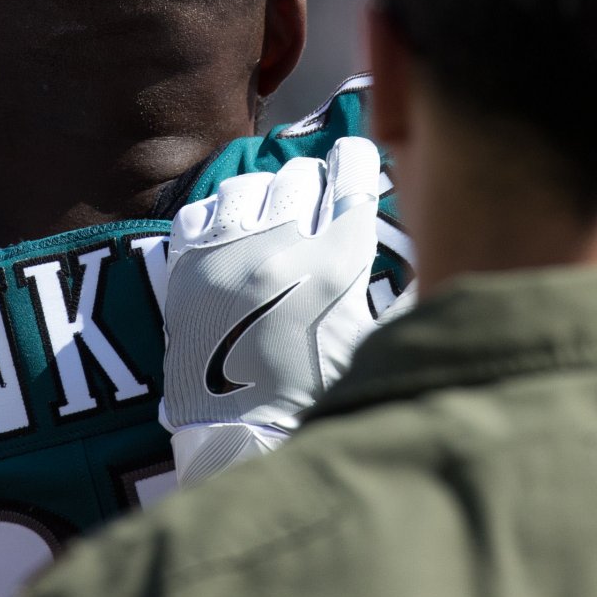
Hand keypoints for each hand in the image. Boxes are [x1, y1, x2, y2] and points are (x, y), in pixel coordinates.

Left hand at [160, 140, 390, 485]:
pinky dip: (219, 213)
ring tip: (271, 218)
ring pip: (248, 183)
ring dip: (266, 195)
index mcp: (339, 265)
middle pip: (301, 176)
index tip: (355, 155)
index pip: (354, 178)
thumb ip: (394, 286)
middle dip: (314, 183)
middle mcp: (283, 248)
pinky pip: (201, 209)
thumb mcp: (376, 339)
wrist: (244, 441)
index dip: (359, 158)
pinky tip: (231, 232)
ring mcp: (228, 254)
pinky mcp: (186, 268)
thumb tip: (410, 237)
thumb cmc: (321, 397)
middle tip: (316, 202)